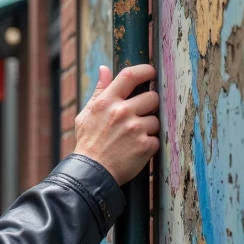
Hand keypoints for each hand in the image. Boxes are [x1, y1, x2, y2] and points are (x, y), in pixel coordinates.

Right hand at [74, 63, 158, 186]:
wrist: (92, 174)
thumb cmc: (88, 143)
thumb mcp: (86, 115)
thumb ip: (99, 91)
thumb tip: (104, 69)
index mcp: (107, 102)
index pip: (129, 76)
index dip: (145, 70)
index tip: (151, 72)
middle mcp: (122, 113)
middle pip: (152, 97)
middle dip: (150, 105)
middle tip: (140, 115)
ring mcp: (135, 129)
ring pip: (155, 120)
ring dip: (149, 128)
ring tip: (133, 138)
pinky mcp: (145, 145)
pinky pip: (157, 139)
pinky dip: (149, 145)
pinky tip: (136, 150)